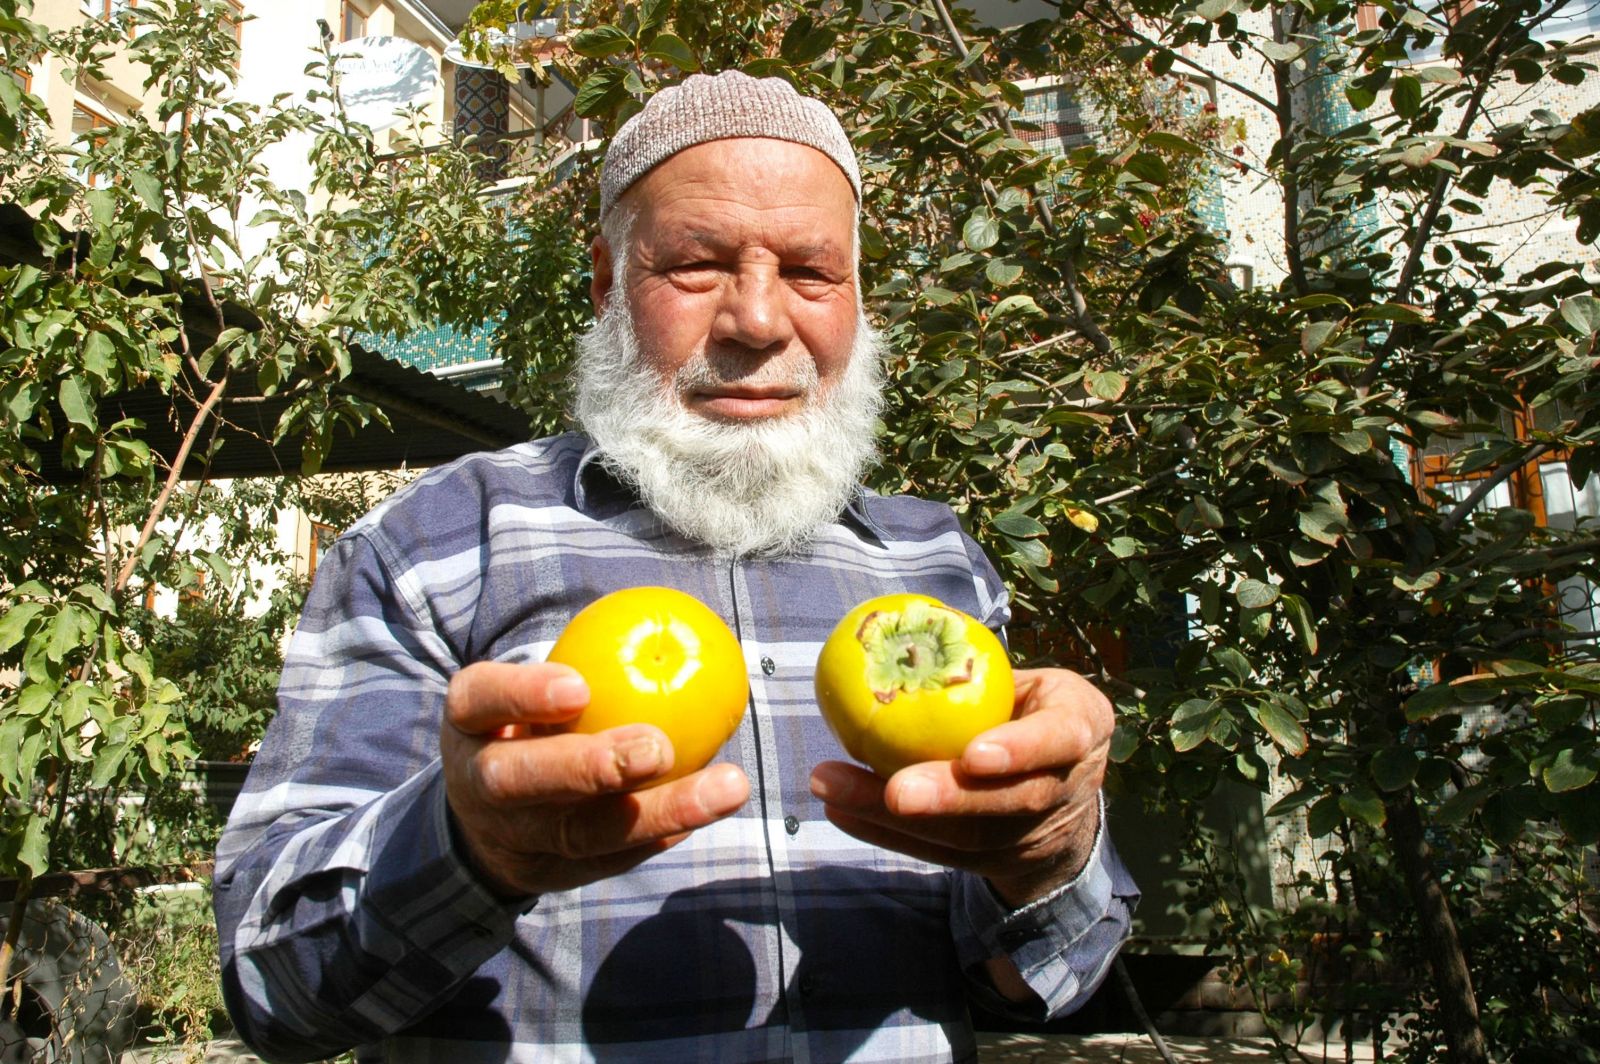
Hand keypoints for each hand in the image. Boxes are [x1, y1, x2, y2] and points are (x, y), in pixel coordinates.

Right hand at [441, 660, 750, 898]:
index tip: (579, 688)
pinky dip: (663, 832)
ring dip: (659, 810)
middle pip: (517, 780)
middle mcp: (480, 782)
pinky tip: (710, 808)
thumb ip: (585, 660)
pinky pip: (614, 859)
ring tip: (727, 787)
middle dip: (589, 768)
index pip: (480, 699)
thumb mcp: (530, 687)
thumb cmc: (533, 722)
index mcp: (469, 722)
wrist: (493, 819)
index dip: (522, 694)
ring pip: (580, 833)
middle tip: (657, 747)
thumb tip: (683, 624)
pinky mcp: (554, 873)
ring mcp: (515, 836)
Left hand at [810, 667, 1111, 907]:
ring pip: (964, 836)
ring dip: (891, 817)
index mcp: (1081, 728)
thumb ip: (985, 670)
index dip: (1020, 750)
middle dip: (948, 800)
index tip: (973, 755)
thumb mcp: (1035, 683)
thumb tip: (903, 626)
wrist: (1066, 788)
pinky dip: (881, 830)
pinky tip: (838, 808)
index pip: (1061, 740)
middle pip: (1008, 803)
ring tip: (834, 788)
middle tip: (895, 791)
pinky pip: (933, 851)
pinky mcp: (991, 859)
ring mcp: (1029, 833)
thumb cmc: (1033, 711)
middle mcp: (1064, 787)